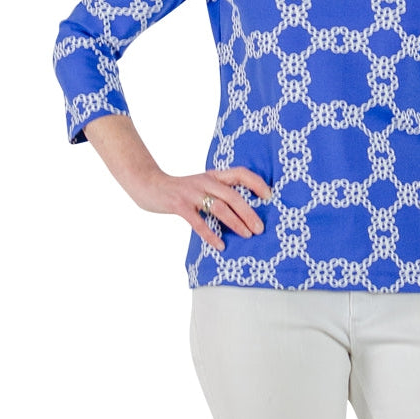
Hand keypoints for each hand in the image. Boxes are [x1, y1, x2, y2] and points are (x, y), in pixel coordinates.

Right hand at [127, 165, 273, 251]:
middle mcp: (205, 181)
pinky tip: (220, 245)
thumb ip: (220, 191)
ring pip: (219, 207)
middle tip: (261, 228)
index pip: (240, 173)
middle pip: (233, 195)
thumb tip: (245, 211)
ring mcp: (192, 193)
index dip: (256, 183)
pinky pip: (198, 222)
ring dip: (236, 222)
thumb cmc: (181, 190)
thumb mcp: (202, 185)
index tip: (269, 196)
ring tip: (247, 235)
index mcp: (214, 175)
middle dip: (249, 212)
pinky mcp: (179, 205)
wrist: (149, 185)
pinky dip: (211, 234)